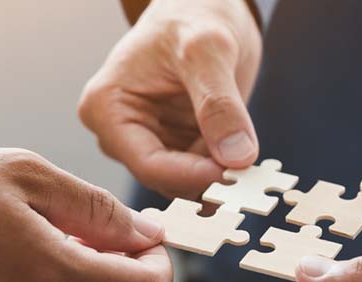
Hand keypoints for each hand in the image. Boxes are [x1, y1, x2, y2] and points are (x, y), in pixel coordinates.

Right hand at [79, 0, 261, 198]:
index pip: (147, 163)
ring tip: (254, 175)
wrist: (203, 6)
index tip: (234, 176)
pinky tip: (248, 167)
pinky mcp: (173, 143)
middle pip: (163, 178)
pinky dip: (224, 171)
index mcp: (107, 107)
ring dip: (219, 180)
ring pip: (184, 181)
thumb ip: (220, 104)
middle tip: (250, 183)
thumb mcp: (209, 51)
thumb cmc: (193, 15)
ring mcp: (146, 139)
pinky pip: (199, 171)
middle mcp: (119, 131)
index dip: (192, 177)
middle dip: (206, 181)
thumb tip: (236, 156)